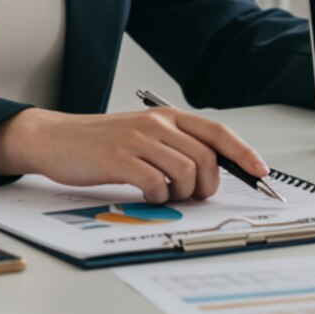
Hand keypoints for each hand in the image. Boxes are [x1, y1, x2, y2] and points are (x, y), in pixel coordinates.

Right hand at [0, 107, 269, 203]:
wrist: (54, 139)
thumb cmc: (101, 144)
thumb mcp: (143, 137)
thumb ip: (175, 148)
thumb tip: (211, 175)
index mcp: (167, 116)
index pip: (218, 132)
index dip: (244, 153)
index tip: (260, 172)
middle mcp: (157, 123)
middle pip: (207, 157)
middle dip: (207, 185)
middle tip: (192, 196)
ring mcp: (138, 139)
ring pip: (186, 172)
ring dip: (182, 194)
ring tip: (164, 194)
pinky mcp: (119, 159)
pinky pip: (156, 184)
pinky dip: (157, 197)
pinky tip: (145, 195)